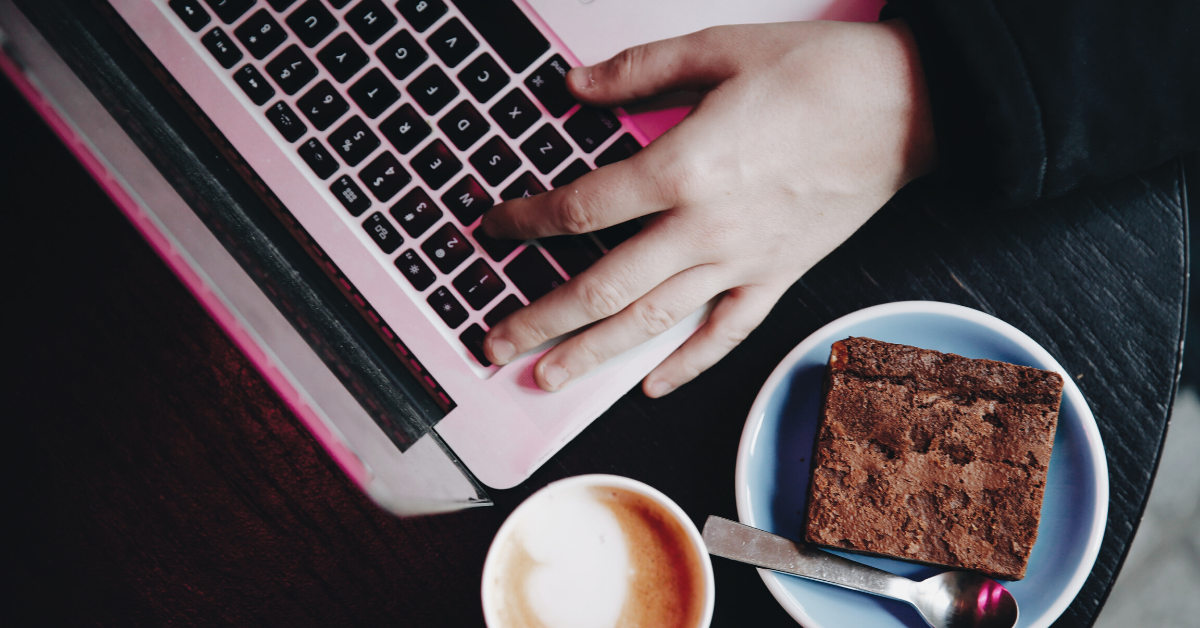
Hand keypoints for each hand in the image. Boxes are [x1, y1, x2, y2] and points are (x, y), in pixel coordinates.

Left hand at [482, 19, 935, 396]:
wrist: (912, 105)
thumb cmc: (821, 73)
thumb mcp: (721, 49)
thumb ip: (640, 72)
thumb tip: (574, 88)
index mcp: (685, 168)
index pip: (583, 208)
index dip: (527, 221)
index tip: (495, 228)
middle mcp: (706, 228)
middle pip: (604, 286)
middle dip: (541, 318)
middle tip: (493, 343)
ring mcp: (744, 261)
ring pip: (654, 322)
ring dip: (593, 355)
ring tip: (546, 378)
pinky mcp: (779, 277)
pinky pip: (726, 333)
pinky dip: (686, 363)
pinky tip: (651, 386)